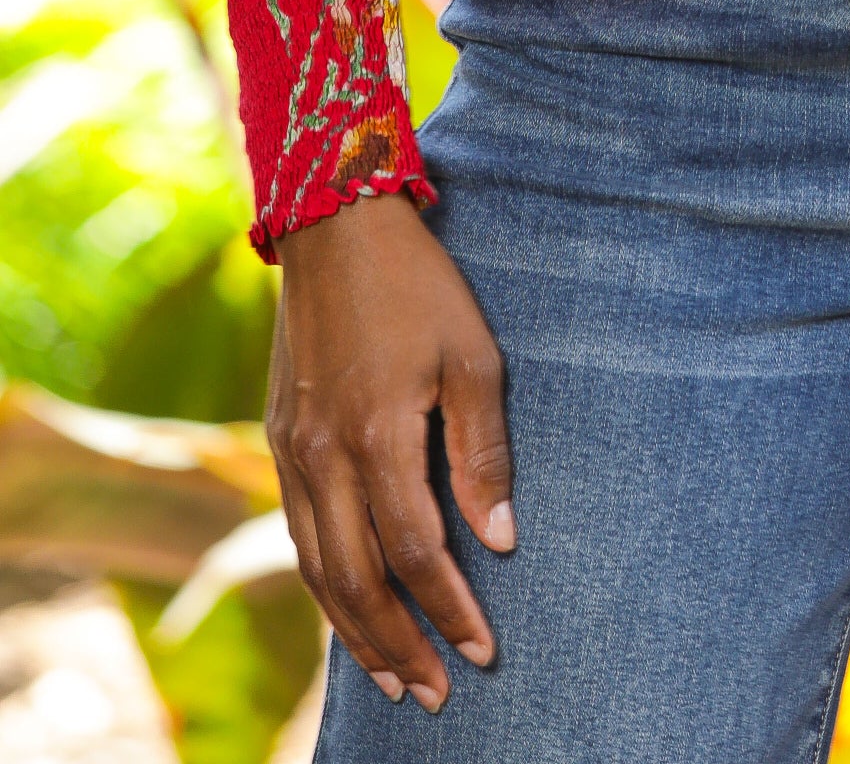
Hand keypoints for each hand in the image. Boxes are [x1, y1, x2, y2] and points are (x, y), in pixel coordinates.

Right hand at [269, 194, 514, 712]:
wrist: (334, 227)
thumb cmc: (419, 286)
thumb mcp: (473, 356)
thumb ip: (483, 452)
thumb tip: (500, 542)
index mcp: (376, 435)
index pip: (416, 552)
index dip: (451, 608)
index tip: (485, 650)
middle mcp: (322, 456)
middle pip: (357, 581)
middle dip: (397, 645)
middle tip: (436, 693)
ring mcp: (292, 452)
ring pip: (317, 569)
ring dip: (354, 630)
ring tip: (393, 677)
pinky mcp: (280, 441)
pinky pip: (298, 534)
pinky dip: (324, 585)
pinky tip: (349, 607)